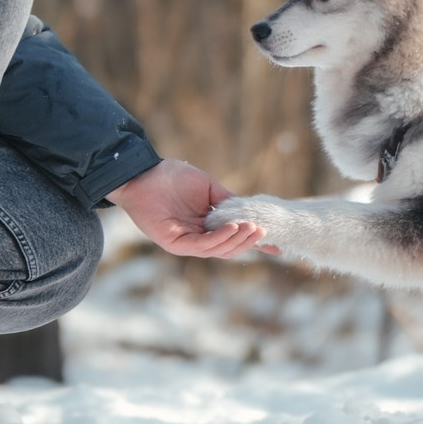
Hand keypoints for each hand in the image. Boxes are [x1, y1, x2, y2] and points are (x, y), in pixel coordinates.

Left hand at [106, 159, 266, 258]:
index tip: (277, 248)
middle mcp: (198, 239)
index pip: (234, 239)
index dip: (255, 244)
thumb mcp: (209, 189)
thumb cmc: (173, 178)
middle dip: (249, 241)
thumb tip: (251, 212)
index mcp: (207, 228)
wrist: (145, 173)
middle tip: (264, 231)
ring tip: (253, 228)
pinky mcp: (175, 243)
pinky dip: (220, 238)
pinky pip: (202, 246)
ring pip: (218, 250)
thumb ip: (228, 202)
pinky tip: (233, 227)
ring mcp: (186, 243)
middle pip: (229, 248)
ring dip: (238, 239)